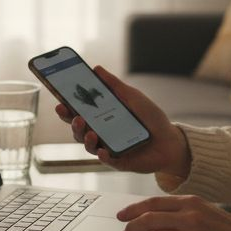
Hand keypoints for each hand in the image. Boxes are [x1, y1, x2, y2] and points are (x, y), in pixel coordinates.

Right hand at [53, 66, 191, 178]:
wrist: (170, 140)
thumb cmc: (151, 118)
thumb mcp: (132, 97)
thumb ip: (114, 85)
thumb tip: (96, 69)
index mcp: (101, 117)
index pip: (78, 113)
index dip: (67, 108)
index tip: (60, 101)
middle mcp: (101, 133)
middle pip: (78, 130)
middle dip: (72, 123)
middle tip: (74, 116)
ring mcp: (108, 148)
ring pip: (88, 145)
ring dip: (85, 138)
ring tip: (90, 131)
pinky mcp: (118, 162)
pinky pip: (106, 160)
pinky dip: (103, 156)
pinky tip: (103, 150)